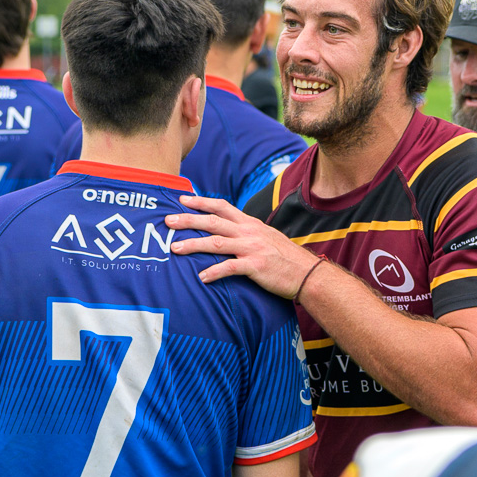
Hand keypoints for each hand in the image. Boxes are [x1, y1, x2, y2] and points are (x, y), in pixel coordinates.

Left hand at [165, 195, 318, 297]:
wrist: (308, 273)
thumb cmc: (284, 258)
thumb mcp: (265, 237)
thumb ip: (246, 232)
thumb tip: (226, 232)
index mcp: (250, 223)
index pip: (221, 206)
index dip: (201, 201)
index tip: (181, 199)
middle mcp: (249, 232)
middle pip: (213, 221)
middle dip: (188, 220)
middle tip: (168, 221)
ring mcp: (252, 248)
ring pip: (216, 243)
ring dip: (193, 245)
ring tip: (175, 249)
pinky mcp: (256, 266)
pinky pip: (230, 268)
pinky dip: (214, 272)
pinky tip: (201, 277)